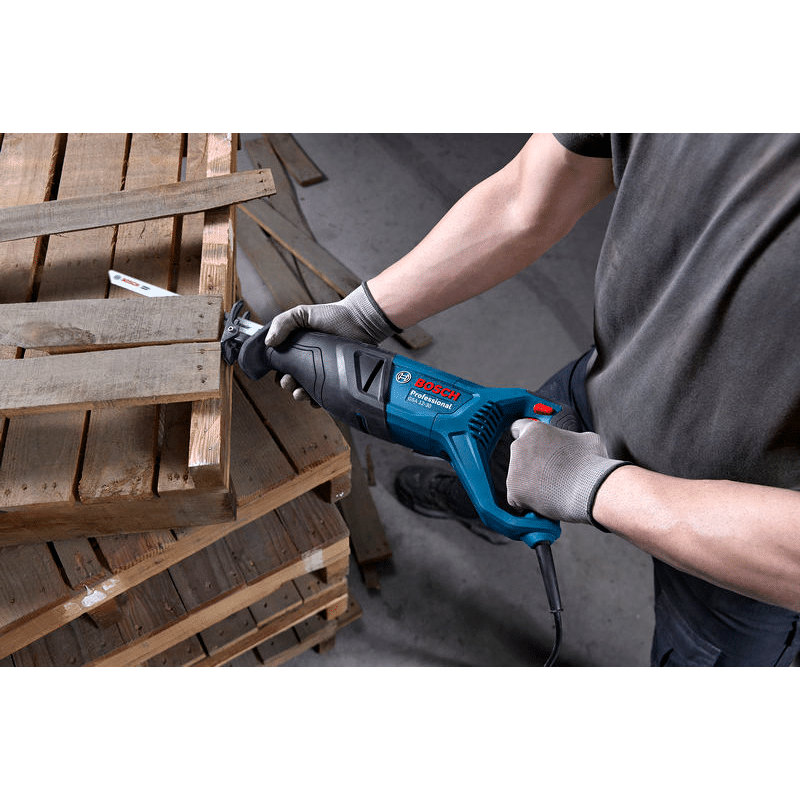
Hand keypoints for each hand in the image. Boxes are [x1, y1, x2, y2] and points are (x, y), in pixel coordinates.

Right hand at [265, 282, 399, 401]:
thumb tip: (268, 343)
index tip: (279, 373)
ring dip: (299, 395)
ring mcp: (324, 373)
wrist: (360, 322)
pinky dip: (317, 402)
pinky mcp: (337, 381)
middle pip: (292, 381)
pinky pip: (325, 397)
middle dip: (287, 385)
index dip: (278, 372)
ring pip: (307, 391)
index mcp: (299, 350)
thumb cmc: (333, 316)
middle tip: (288, 382)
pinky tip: (315, 399)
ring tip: (299, 393)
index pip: (282, 366)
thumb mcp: (302, 314)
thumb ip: (282, 323)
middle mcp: (310, 363)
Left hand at [507, 418, 629, 525]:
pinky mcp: (513, 491)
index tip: (531, 446)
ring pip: (519, 478)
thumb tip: (574, 445)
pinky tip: (548, 500)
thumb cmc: (592, 464)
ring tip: (554, 488)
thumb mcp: (586, 440)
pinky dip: (529, 502)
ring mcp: (514, 469)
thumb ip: (570, 439)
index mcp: (535, 430)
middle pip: (520, 456)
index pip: (519, 428)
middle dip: (533, 465)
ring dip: (532, 483)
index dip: (527, 438)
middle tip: (552, 473)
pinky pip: (519, 498)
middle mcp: (520, 446)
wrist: (592, 490)